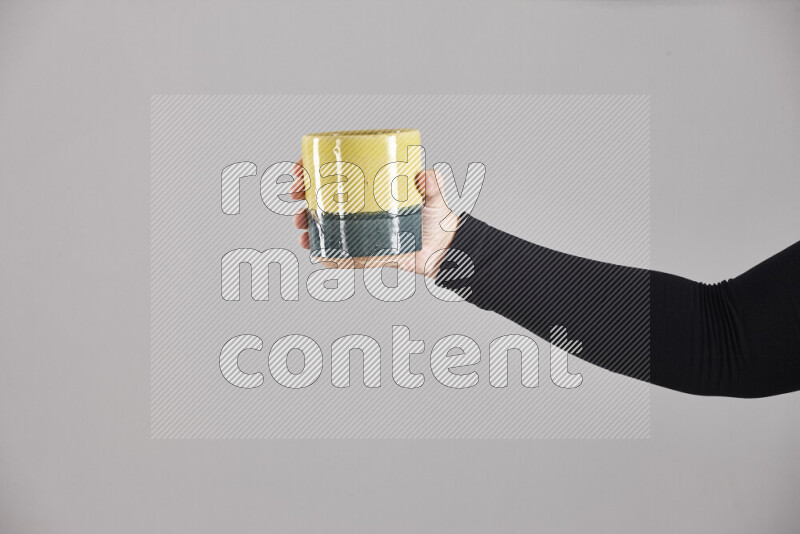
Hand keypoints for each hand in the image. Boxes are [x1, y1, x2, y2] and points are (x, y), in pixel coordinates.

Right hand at [291, 160, 456, 276]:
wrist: (443, 250)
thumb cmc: (436, 218)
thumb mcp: (434, 196)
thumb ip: (432, 184)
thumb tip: (425, 175)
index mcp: (369, 188)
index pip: (335, 173)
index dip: (311, 169)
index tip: (300, 170)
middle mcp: (359, 207)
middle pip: (321, 197)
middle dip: (301, 195)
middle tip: (296, 195)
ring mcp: (358, 229)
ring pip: (323, 225)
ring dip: (306, 224)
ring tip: (301, 225)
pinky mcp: (362, 252)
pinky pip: (338, 254)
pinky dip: (324, 254)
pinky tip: (316, 252)